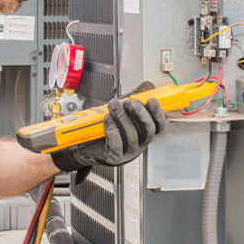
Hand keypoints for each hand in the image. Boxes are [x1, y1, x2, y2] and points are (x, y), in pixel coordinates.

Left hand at [50, 97, 166, 170]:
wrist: (84, 142)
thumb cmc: (105, 126)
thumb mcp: (122, 108)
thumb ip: (136, 97)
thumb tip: (147, 86)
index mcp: (143, 132)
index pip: (159, 124)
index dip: (158, 113)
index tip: (151, 100)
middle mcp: (139, 143)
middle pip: (149, 130)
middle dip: (140, 114)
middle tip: (129, 102)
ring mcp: (128, 152)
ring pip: (132, 136)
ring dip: (122, 118)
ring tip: (113, 106)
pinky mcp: (115, 157)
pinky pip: (117, 145)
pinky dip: (112, 130)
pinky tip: (107, 120)